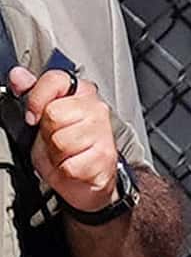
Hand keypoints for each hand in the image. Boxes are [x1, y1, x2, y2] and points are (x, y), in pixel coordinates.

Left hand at [8, 65, 119, 215]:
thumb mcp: (42, 118)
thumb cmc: (65, 148)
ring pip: (61, 141)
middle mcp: (95, 108)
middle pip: (54, 114)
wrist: (85, 180)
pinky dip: (66, 170)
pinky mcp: (105, 157)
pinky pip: (70, 165)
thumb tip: (18, 76)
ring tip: (65, 154)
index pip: (54, 80)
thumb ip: (31, 95)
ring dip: (56, 154)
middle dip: (48, 132)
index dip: (36, 99)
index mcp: (80, 92)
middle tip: (55, 139)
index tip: (32, 117)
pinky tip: (74, 166)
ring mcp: (103, 133)